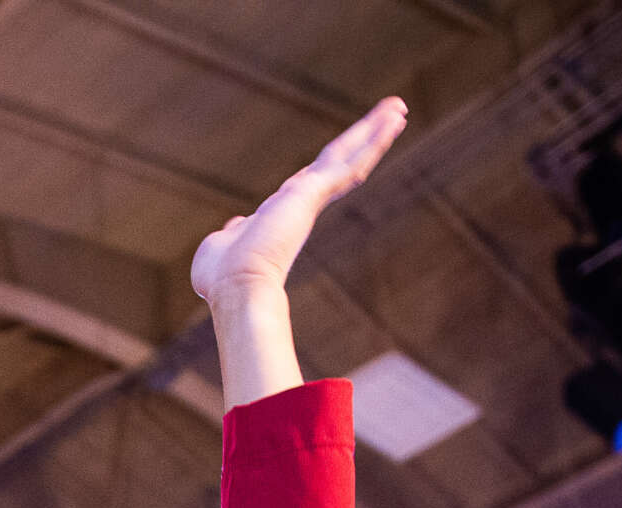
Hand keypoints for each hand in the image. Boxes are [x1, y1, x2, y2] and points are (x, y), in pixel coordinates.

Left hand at [191, 97, 407, 302]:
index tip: (346, 149)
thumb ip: (233, 232)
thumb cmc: (222, 276)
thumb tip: (233, 228)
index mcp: (283, 213)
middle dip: (364, 140)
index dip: (330, 165)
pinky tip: (393, 119)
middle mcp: (301, 203)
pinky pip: (350, 162)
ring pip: (349, 157)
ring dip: (374, 132)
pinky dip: (373, 140)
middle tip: (391, 118)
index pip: (313, 180)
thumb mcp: (222, 245)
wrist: (235, 285)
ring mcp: (310, 197)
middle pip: (338, 163)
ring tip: (399, 109)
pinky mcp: (314, 192)